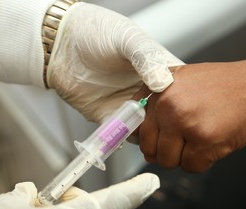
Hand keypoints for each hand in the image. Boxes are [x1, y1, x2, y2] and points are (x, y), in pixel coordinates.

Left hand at [47, 2, 182, 122]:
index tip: (185, 112)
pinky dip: (121, 138)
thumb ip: (147, 57)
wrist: (59, 44)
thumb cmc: (95, 32)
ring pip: (146, 130)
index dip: (186, 103)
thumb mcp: (127, 38)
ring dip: (145, 135)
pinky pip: (120, 135)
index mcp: (157, 70)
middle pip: (167, 118)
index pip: (182, 91)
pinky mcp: (109, 116)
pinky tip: (120, 133)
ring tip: (140, 129)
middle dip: (167, 126)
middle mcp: (146, 92)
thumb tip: (163, 83)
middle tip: (161, 126)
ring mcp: (128, 106)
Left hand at [134, 56, 245, 171]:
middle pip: (149, 148)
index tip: (155, 142)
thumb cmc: (225, 86)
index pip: (135, 125)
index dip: (146, 138)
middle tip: (186, 141)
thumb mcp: (183, 82)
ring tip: (203, 138)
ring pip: (168, 161)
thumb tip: (142, 141)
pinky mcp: (203, 140)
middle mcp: (166, 104)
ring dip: (185, 157)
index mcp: (158, 88)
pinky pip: (191, 167)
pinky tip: (215, 142)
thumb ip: (159, 105)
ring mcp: (184, 122)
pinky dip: (203, 162)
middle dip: (166, 151)